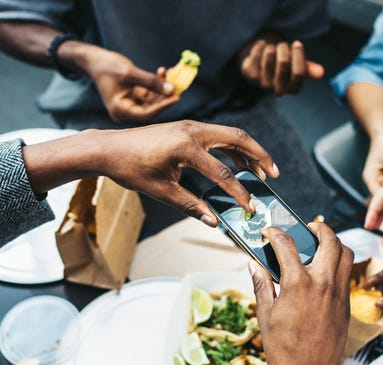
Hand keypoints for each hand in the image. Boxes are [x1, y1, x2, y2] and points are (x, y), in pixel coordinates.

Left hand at [23, 121, 277, 225]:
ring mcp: (190, 125)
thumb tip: (214, 220)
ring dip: (248, 151)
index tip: (250, 208)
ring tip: (261, 171)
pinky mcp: (187, 127)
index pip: (223, 174)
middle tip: (274, 175)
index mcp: (186, 147)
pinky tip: (238, 164)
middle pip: (238, 139)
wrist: (108, 148)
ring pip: (230, 134)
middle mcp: (192, 130)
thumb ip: (190, 205)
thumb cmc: (130, 169)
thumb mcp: (160, 191)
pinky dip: (232, 148)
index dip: (239, 194)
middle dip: (259, 157)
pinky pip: (217, 135)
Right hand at [80, 46, 178, 121]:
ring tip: (172, 72)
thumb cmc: (107, 66)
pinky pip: (150, 92)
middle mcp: (126, 110)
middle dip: (165, 96)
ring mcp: (130, 103)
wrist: (94, 60)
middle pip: (151, 108)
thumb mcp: (130, 73)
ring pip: (152, 99)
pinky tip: (164, 72)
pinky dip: (157, 83)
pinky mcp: (134, 95)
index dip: (162, 106)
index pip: (145, 114)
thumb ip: (151, 82)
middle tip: (179, 85)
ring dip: (163, 87)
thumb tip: (172, 89)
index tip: (176, 97)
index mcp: (120, 110)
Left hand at [239, 35, 323, 95]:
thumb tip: (321, 73)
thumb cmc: (283, 64)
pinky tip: (262, 47)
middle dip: (283, 48)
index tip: (297, 43)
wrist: (260, 65)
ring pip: (270, 55)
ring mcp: (264, 84)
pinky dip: (260, 46)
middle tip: (282, 46)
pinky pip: (257, 54)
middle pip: (283, 62)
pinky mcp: (251, 76)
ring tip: (271, 49)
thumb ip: (309, 68)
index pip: (299, 73)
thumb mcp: (297, 65)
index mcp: (294, 89)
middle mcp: (279, 90)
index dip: (298, 55)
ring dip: (271, 47)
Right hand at [250, 222, 352, 364]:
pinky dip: (339, 266)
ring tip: (322, 244)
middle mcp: (323, 283)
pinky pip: (347, 276)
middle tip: (308, 228)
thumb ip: (262, 284)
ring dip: (335, 244)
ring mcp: (338, 294)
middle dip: (318, 228)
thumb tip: (254, 265)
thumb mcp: (265, 314)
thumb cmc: (282, 349)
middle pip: (329, 240)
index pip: (287, 245)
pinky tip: (325, 272)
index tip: (269, 231)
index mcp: (298, 283)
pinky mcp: (346, 306)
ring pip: (347, 254)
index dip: (275, 233)